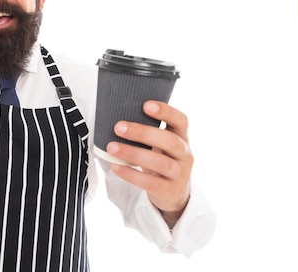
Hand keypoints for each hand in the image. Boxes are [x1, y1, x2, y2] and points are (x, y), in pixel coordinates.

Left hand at [106, 101, 191, 223]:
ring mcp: (179, 173)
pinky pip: (150, 183)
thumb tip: (115, 115)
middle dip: (143, 133)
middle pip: (170, 141)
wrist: (173, 193)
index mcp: (182, 137)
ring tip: (112, 147)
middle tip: (119, 127)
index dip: (166, 112)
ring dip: (134, 153)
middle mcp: (184, 154)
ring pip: (160, 163)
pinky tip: (115, 166)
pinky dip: (131, 174)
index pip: (181, 121)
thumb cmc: (160, 159)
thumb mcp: (161, 144)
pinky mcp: (169, 190)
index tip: (146, 105)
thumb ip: (148, 131)